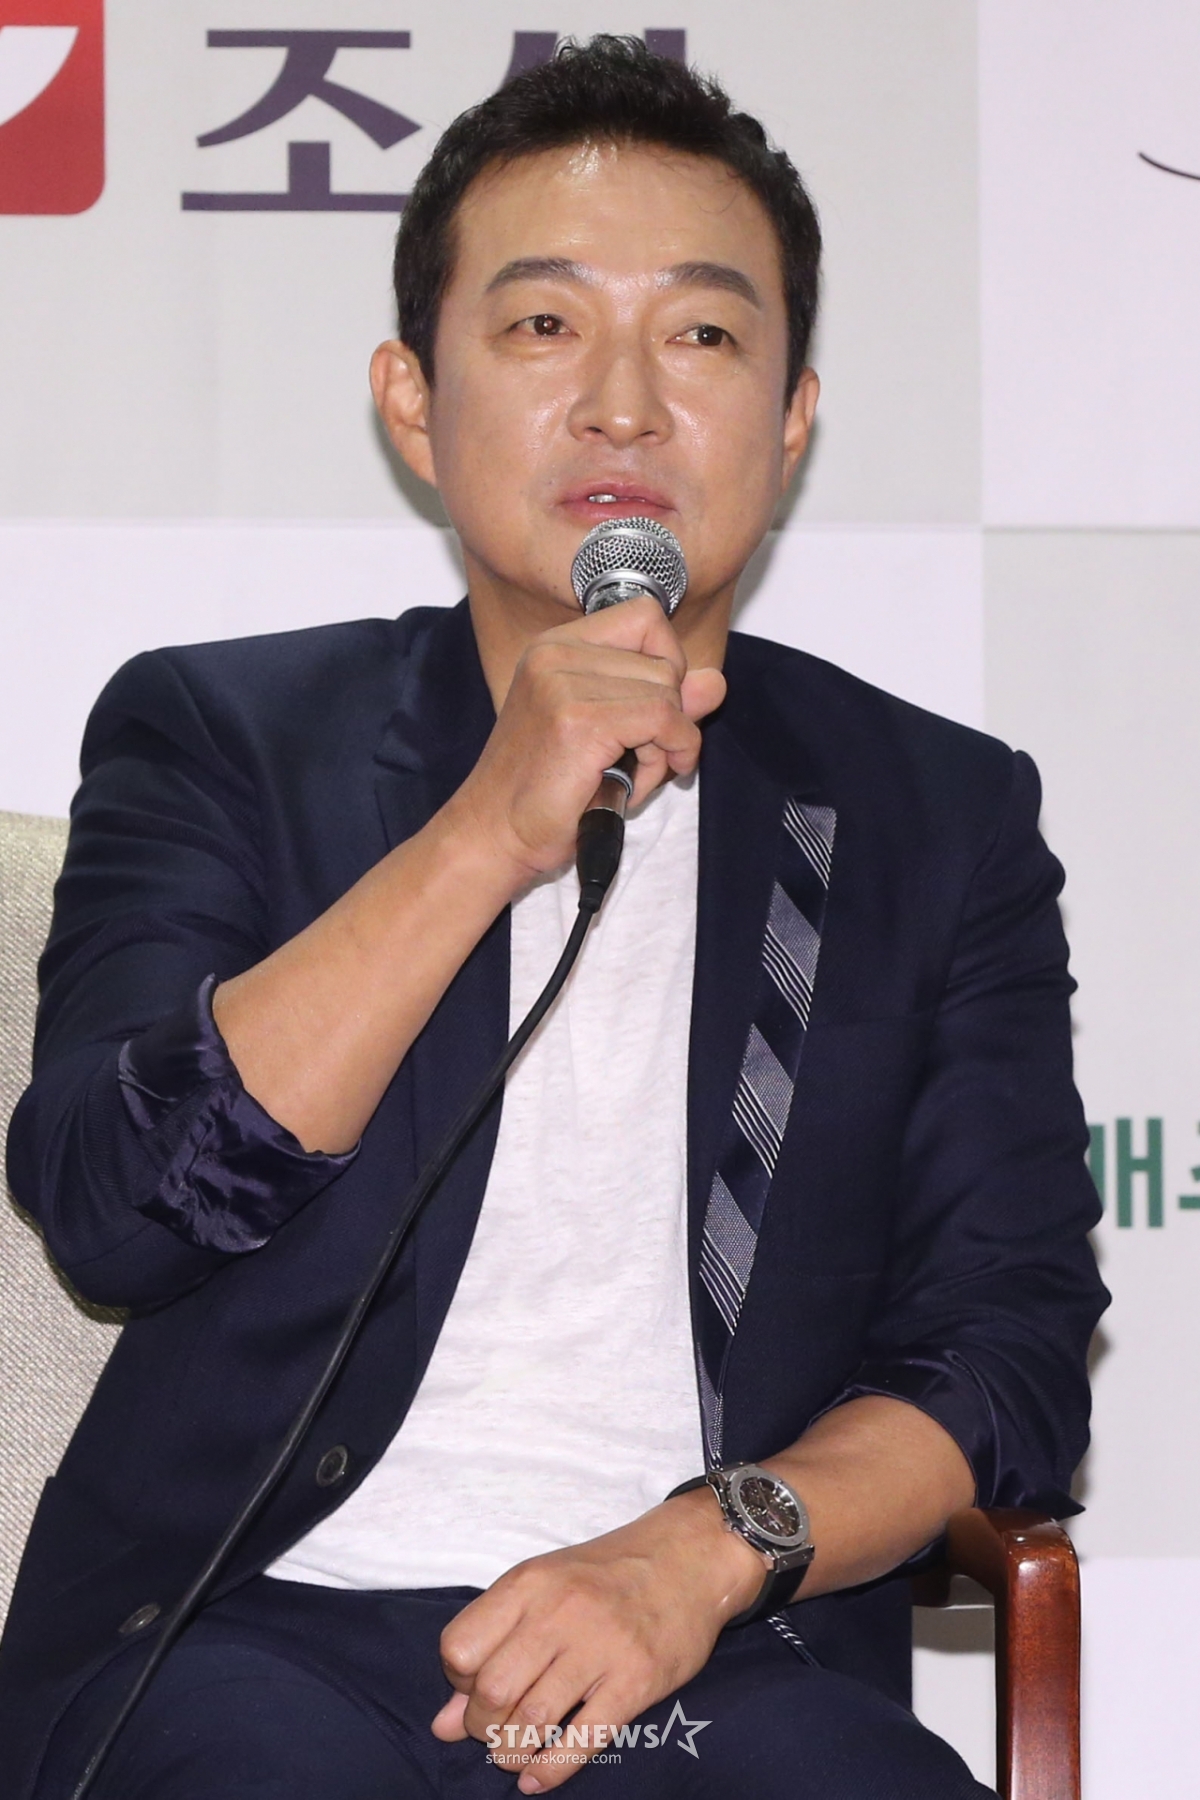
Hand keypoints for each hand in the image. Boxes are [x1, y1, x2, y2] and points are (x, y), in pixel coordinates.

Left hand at [429, 1487, 764, 1791]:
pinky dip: (550, 1770)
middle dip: (481, 1726)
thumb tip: (444, 1724)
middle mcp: (560, 1611)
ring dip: (510, 1752)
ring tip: (512, 1754)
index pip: (459, 1647)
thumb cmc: (605, 1574)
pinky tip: (536, 1778)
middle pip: (492, 1690)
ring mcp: (601, 1646)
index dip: (456, 1680)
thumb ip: (492, 1646)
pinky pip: (583, 1739)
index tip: (473, 1686)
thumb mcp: (542, 1589)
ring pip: (531, 1720)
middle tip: (493, 1729)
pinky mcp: (636, 1679)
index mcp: (529, 1583)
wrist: (686, 1557)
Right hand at [442, 596, 725, 891]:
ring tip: (628, 772)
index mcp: (554, 646)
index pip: (645, 616)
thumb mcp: (612, 737)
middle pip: (663, 660)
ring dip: (665, 742)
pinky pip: (662, 720)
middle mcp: (554, 653)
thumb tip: (715, 681)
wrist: (495, 836)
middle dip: (669, 714)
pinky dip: (668, 754)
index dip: (667, 662)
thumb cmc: (545, 793)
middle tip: (637, 757)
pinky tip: (637, 782)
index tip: (656, 707)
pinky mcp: (578, 721)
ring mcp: (562, 683)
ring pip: (668, 692)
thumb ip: (663, 704)